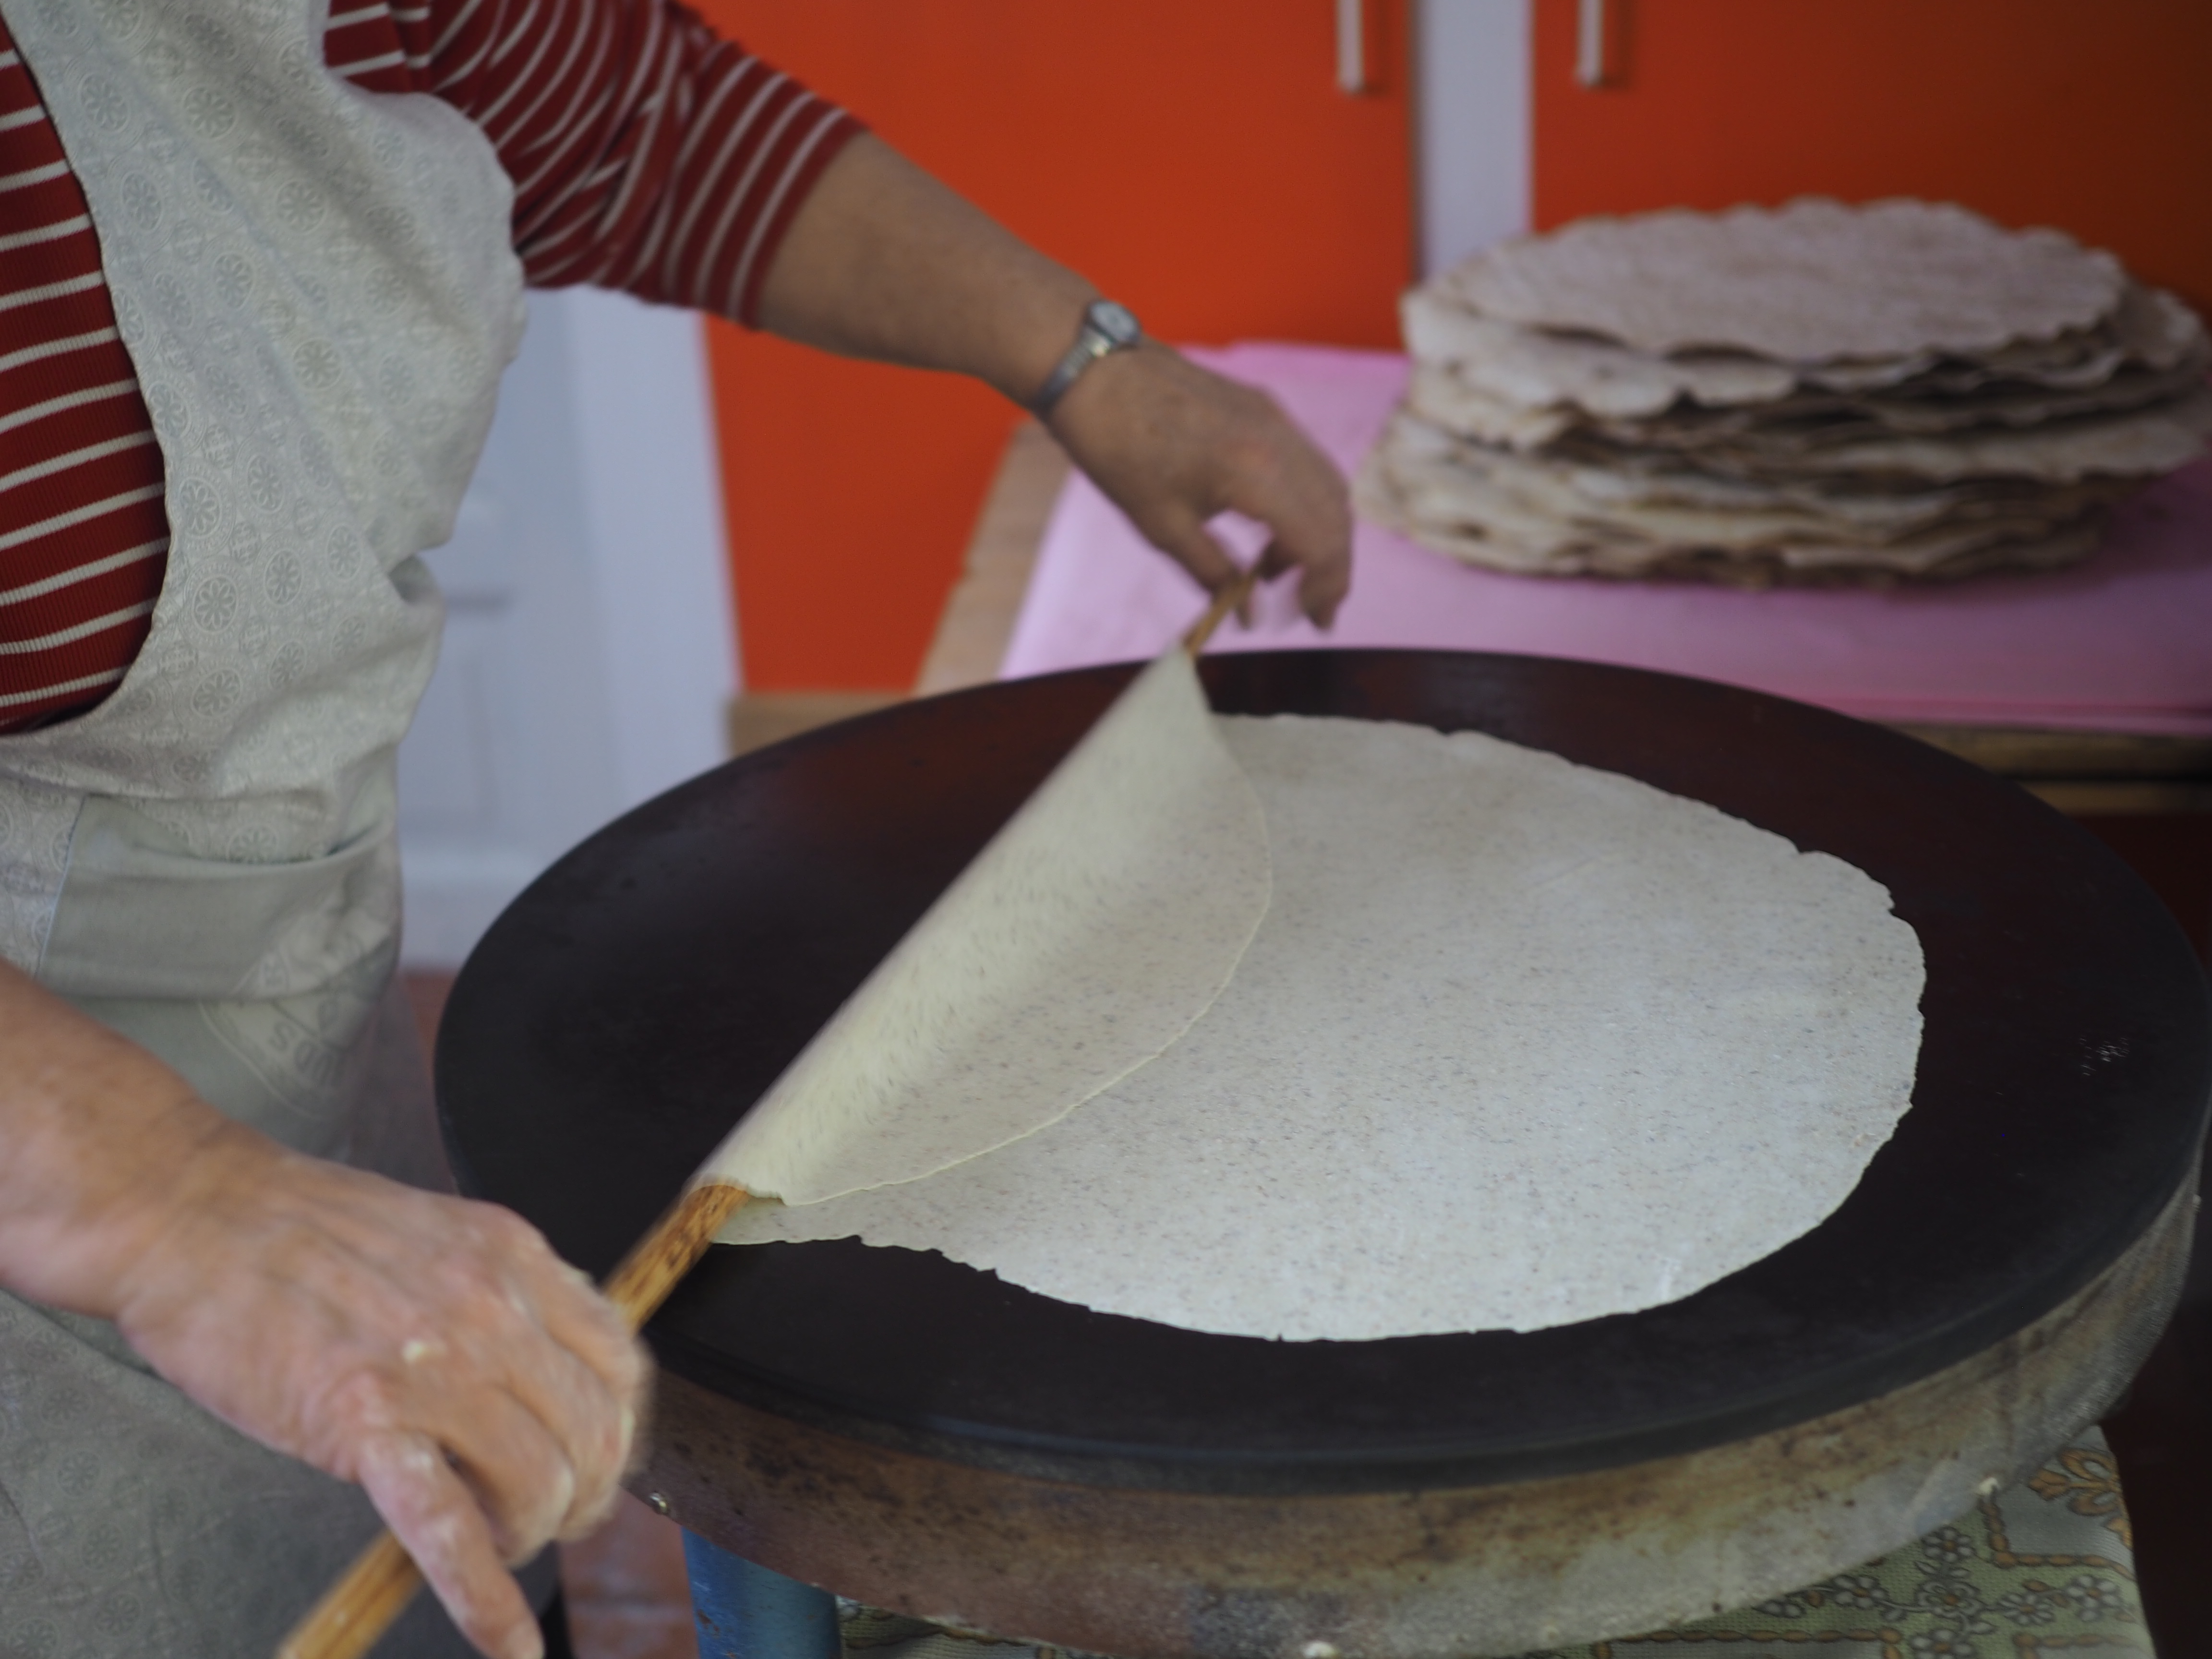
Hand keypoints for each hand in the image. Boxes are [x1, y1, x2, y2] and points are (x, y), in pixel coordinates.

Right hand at [108, 1121, 644, 1658]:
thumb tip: (548, 1360)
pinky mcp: (364, 1422)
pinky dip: (484, 1598)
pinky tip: (504, 1643)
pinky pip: (445, 1528)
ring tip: (499, 1544)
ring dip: (531, 1535)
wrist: (193, 1216)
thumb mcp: (440, 1232)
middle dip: (585, 1496)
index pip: (618, 1363)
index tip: (597, 1461)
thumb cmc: (302, 1226)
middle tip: (552, 1519)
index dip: (618, 1430)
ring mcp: (434, 1367)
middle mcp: (493, 1308)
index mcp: (513, 1257)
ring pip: (538, 1483)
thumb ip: (502, 1290)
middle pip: (594, 1433)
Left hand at [1046, 343, 1352, 628]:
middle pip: (1336, 517)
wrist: (1096, 374)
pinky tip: (1266, 527)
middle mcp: (1280, 442)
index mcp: (1258, 476)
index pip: (1322, 543)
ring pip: (1328, 487)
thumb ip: (1214, 574)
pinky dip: (1302, 502)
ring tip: (1273, 570)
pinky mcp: (1265, 408)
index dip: (1327, 588)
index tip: (1315, 622)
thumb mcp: (1163, 527)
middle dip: (1330, 567)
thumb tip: (1248, 616)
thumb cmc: (1120, 450)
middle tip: (1307, 607)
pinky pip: (1306, 463)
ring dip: (1317, 534)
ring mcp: (1276, 419)